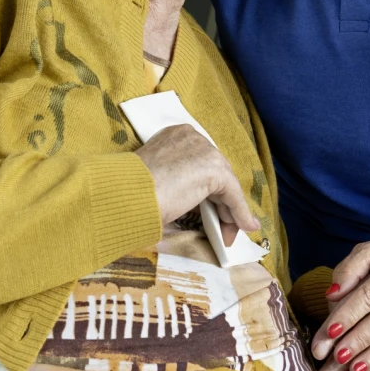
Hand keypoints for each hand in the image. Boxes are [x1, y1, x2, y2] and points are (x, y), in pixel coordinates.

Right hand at [133, 125, 259, 245]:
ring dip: (230, 211)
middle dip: (220, 203)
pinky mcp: (214, 169)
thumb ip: (178, 183)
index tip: (209, 210)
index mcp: (175, 137)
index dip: (207, 190)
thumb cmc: (130, 191)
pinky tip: (243, 227)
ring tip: (230, 233)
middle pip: (215, 174)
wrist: (126, 193)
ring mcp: (204, 151)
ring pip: (226, 184)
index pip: (200, 164)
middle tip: (221, 227)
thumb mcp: (156, 181)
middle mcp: (192, 137)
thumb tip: (195, 205)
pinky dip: (239, 212)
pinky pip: (233, 194)